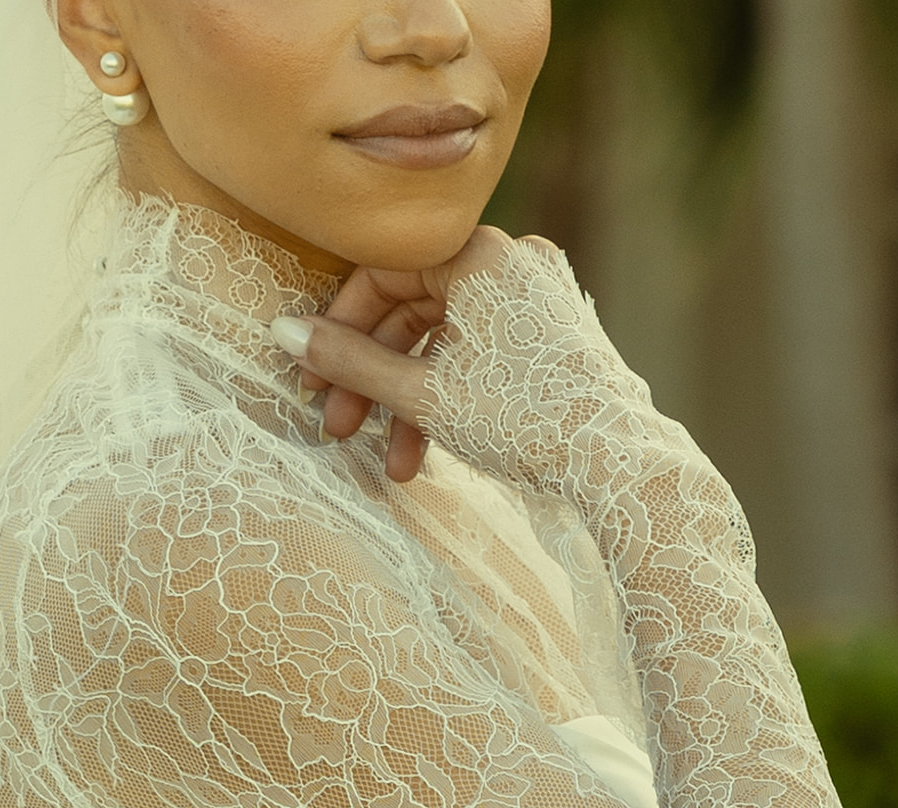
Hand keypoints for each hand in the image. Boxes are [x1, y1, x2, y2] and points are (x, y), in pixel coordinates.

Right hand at [293, 226, 557, 482]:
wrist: (613, 459)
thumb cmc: (519, 417)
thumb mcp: (419, 392)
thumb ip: (349, 360)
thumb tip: (284, 333)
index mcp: (479, 255)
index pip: (383, 274)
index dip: (339, 330)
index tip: (315, 381)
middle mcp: (511, 262)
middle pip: (411, 312)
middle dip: (371, 379)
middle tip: (340, 428)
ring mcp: (535, 299)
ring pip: (443, 343)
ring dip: (406, 403)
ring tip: (392, 462)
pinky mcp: (549, 335)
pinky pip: (478, 355)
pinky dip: (448, 397)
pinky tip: (430, 452)